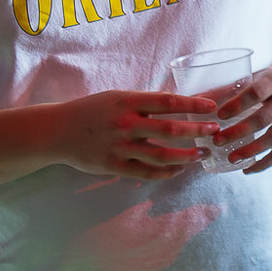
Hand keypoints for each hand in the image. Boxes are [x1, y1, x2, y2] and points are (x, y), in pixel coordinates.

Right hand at [48, 91, 218, 179]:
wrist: (56, 131)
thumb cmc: (93, 111)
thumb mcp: (118, 98)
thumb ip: (146, 102)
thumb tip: (183, 104)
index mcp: (127, 102)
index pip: (168, 101)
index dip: (193, 104)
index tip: (212, 107)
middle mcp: (125, 124)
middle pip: (171, 130)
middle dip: (198, 131)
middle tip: (215, 131)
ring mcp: (119, 147)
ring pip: (162, 155)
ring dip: (187, 156)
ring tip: (202, 153)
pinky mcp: (113, 166)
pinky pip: (146, 172)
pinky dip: (166, 172)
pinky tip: (179, 169)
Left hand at [212, 60, 271, 173]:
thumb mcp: (261, 75)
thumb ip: (235, 88)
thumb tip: (198, 100)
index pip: (257, 93)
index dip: (237, 105)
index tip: (219, 115)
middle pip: (263, 119)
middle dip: (238, 132)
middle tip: (216, 140)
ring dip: (251, 151)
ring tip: (231, 159)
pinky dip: (265, 162)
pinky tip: (249, 168)